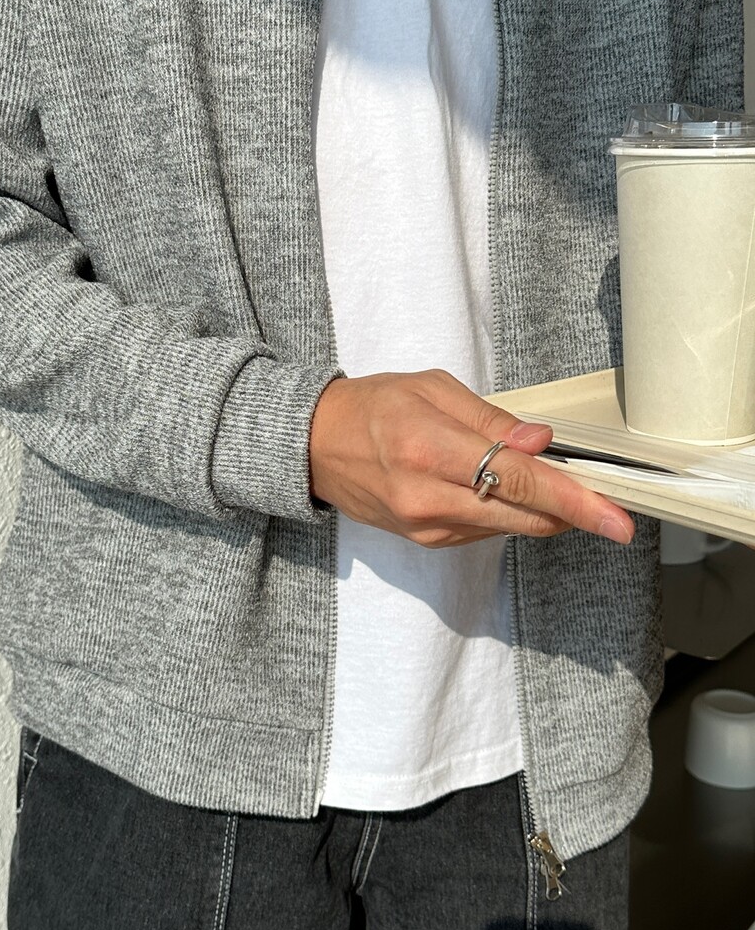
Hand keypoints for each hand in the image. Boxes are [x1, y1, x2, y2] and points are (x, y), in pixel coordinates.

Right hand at [308, 369, 634, 548]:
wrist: (314, 447)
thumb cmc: (370, 407)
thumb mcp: (430, 389)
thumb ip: (491, 418)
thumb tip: (541, 442)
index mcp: (428, 448)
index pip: (519, 480)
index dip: (575, 501)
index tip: (616, 519)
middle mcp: (427, 497)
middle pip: (524, 516)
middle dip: (572, 510)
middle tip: (601, 497)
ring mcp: (425, 526)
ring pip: (510, 526)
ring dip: (536, 506)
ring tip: (524, 471)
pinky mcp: (425, 539)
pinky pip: (485, 530)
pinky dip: (504, 510)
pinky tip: (490, 485)